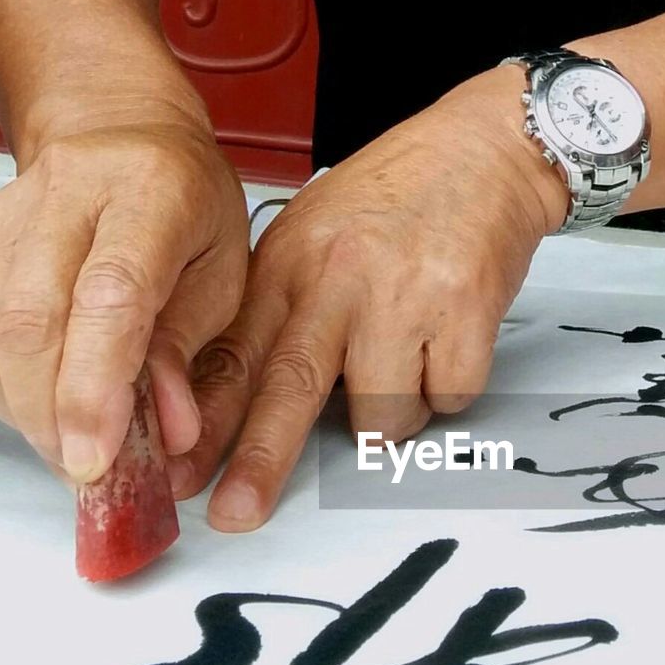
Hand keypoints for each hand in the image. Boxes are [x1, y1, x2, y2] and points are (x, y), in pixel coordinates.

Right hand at [0, 115, 249, 482]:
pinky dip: (10, 392)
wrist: (122, 131)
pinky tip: (51, 410)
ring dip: (27, 415)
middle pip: (32, 324)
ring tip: (74, 448)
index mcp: (148, 194)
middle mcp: (65, 197)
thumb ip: (192, 349)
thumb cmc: (189, 205)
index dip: (95, 387)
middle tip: (89, 472)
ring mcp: (9, 220)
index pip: (108, 298)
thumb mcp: (225, 270)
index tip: (97, 458)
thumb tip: (170, 433)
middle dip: (54, 418)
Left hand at [171, 65, 568, 531]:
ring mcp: (402, 295)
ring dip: (392, 417)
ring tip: (404, 364)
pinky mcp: (463, 309)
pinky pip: (448, 397)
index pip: (235, 354)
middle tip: (236, 513)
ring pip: (382, 414)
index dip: (205, 424)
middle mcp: (339, 279)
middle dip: (259, 462)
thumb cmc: (398, 196)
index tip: (179, 475)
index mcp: (290, 263)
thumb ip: (280, 310)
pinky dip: (447, 388)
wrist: (485, 150)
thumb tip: (239, 400)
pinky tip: (445, 340)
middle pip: (290, 387)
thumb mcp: (314, 237)